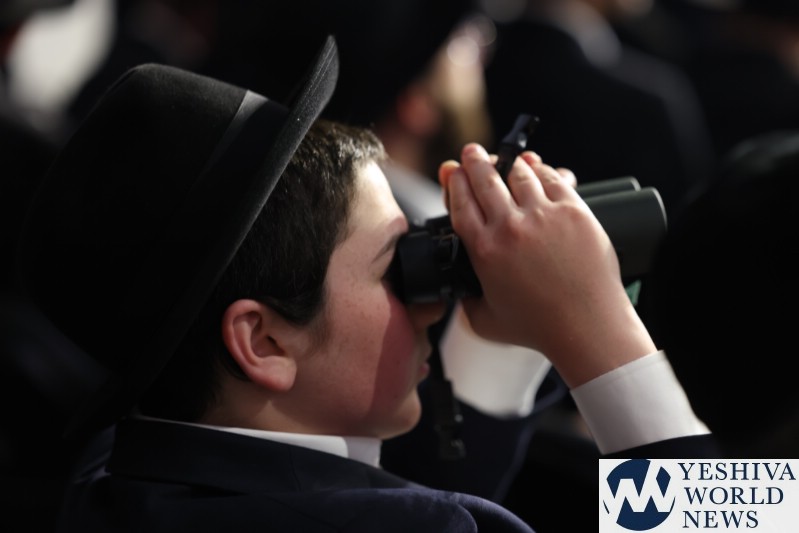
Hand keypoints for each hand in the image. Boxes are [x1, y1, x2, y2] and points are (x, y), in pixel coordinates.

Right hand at [439, 144, 655, 386]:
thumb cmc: (539, 328)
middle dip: (474, 160)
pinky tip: (537, 167)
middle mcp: (510, 228)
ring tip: (504, 157)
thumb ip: (466, 302)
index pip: (461, 202)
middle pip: (485, 179)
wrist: (587, 327)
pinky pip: (553, 179)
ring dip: (507, 161)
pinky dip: (541, 169)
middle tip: (471, 152)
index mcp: (484, 251)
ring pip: (519, 173)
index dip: (454, 181)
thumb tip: (460, 290)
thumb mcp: (485, 320)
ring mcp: (544, 216)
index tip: (453, 172)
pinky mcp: (574, 212)